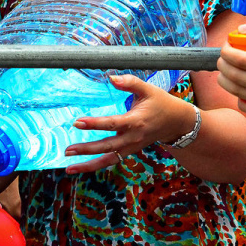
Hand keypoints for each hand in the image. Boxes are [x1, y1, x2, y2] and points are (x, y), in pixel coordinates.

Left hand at [62, 74, 194, 173]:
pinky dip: (97, 165)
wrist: (176, 123)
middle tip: (68, 149)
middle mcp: (132, 138)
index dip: (94, 123)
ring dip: (88, 165)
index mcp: (136, 121)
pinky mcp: (130, 151)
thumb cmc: (161, 103)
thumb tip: (111, 78)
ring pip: (109, 160)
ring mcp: (131, 147)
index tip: (77, 122)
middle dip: (86, 149)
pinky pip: (112, 160)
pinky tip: (82, 167)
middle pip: (107, 146)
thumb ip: (129, 82)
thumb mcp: (148, 89)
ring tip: (69, 167)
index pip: (112, 124)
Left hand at [216, 17, 245, 116]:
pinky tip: (238, 85)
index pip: (241, 59)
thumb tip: (241, 31)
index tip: (226, 46)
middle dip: (222, 64)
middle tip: (222, 58)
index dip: (226, 51)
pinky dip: (235, 94)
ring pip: (235, 90)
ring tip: (224, 69)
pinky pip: (242, 104)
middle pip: (235, 76)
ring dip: (223, 78)